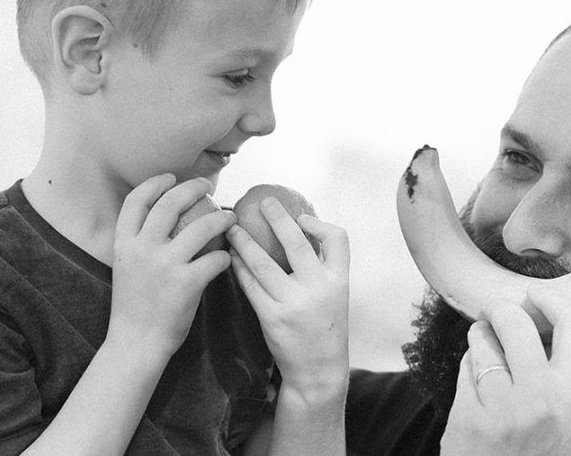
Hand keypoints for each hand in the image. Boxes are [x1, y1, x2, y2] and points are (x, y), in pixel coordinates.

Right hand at [107, 174, 235, 358]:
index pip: (136, 201)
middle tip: (208, 186)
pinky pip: (215, 259)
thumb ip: (140, 245)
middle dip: (193, 187)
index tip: (170, 177)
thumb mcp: (126, 268)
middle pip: (170, 203)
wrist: (134, 343)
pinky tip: (227, 258)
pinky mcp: (186, 282)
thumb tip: (164, 221)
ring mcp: (164, 264)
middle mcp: (142, 248)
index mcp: (124, 243)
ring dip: (222, 218)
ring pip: (202, 226)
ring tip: (231, 217)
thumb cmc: (134, 307)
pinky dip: (225, 256)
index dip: (155, 184)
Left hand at [227, 197, 349, 400]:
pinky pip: (251, 285)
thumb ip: (322, 268)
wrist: (318, 369)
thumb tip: (298, 232)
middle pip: (296, 243)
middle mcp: (319, 288)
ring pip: (263, 262)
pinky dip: (239, 268)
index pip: (338, 239)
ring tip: (232, 228)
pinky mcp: (272, 317)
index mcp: (339, 280)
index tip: (302, 216)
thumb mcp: (336, 295)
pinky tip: (231, 258)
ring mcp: (294, 303)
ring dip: (245, 241)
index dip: (319, 223)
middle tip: (262, 202)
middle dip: (277, 218)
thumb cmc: (325, 327)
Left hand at [441, 290, 570, 455]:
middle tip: (499, 313)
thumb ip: (564, 374)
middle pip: (515, 320)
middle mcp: (539, 398)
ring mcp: (500, 408)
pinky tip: (478, 385)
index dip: (551, 300)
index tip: (536, 296)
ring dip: (482, 338)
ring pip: (482, 341)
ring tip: (487, 349)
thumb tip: (544, 318)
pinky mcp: (466, 418)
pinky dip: (470, 369)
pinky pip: (466, 369)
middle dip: (502, 310)